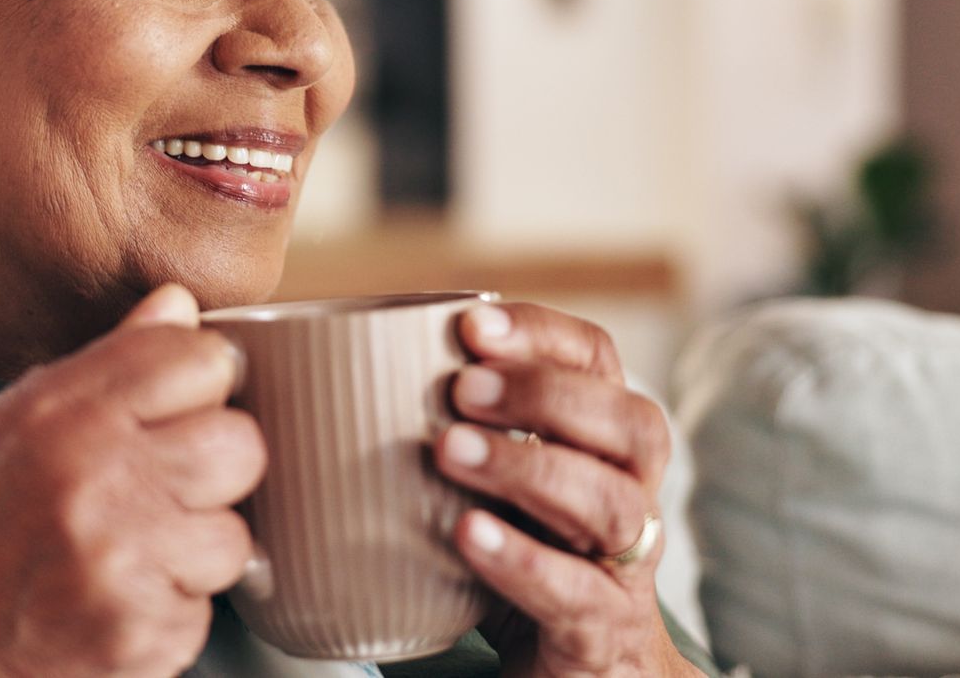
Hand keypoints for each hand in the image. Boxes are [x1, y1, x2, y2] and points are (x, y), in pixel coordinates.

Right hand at [0, 284, 263, 676]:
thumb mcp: (1, 422)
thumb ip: (105, 364)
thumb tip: (176, 306)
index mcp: (60, 415)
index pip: (200, 359)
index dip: (197, 380)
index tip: (179, 401)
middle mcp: (98, 482)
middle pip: (240, 444)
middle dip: (213, 462)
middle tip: (161, 482)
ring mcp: (123, 565)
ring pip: (234, 533)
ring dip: (195, 544)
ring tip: (130, 547)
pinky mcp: (139, 637)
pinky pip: (205, 608)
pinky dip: (170, 607)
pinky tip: (113, 596)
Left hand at [435, 303, 698, 676]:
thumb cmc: (518, 563)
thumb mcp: (489, 488)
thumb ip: (449, 431)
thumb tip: (327, 375)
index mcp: (602, 446)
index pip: (599, 363)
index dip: (545, 335)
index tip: (472, 324)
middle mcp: (632, 497)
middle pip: (632, 425)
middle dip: (547, 393)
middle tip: (461, 388)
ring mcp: (624, 570)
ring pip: (612, 505)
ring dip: (528, 466)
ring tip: (449, 450)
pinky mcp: (601, 636)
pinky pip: (580, 594)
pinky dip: (524, 559)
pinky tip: (468, 533)